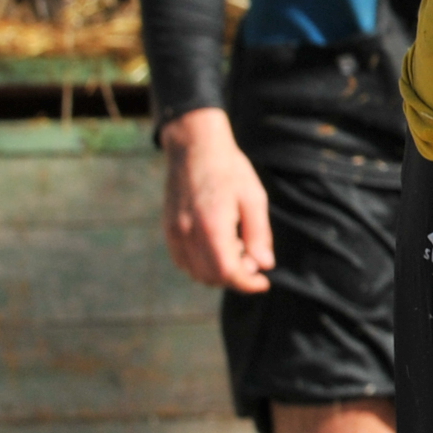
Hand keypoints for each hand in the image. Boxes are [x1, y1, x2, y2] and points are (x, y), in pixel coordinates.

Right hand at [160, 108, 272, 292]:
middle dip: (235, 278)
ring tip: (238, 249)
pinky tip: (218, 247)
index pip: (227, 272)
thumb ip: (258, 235)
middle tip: (254, 261)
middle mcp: (188, 233)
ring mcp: (174, 232)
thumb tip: (264, 265)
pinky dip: (201, 264)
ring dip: (218, 272)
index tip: (264, 283)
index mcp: (212, 226)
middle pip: (211, 276)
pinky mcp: (167, 229)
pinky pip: (183, 261)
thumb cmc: (230, 170)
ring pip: (195, 272)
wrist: (195, 148)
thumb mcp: (254, 198)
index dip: (247, 283)